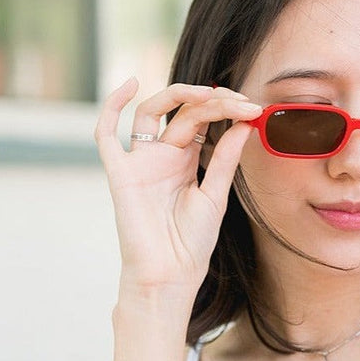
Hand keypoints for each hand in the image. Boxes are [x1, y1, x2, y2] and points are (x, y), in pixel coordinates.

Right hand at [95, 78, 261, 296]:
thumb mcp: (216, 195)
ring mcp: (140, 161)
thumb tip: (246, 123)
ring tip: (208, 93)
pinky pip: (106, 134)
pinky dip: (112, 106)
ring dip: (178, 95)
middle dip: (214, 103)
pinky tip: (131, 85)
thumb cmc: (191, 243)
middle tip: (241, 102)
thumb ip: (226, 159)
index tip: (253, 109)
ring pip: (151, 112)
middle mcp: (161, 155)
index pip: (202, 120)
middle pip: (183, 113)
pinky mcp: (120, 174)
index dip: (226, 109)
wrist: (171, 275)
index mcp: (185, 160)